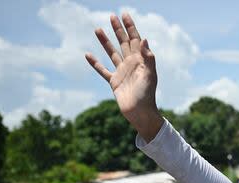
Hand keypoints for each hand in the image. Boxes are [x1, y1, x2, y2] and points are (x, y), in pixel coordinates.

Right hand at [86, 13, 162, 140]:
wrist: (140, 112)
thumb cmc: (147, 95)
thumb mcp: (150, 75)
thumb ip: (148, 57)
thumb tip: (144, 39)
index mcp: (140, 60)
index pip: (135, 39)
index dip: (130, 27)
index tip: (124, 14)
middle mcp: (131, 64)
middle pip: (123, 42)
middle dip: (118, 30)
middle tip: (112, 16)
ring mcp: (122, 72)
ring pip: (112, 53)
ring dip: (105, 42)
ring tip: (97, 29)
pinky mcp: (114, 82)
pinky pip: (102, 70)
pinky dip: (95, 63)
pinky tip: (88, 55)